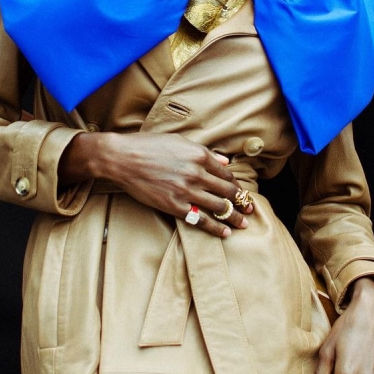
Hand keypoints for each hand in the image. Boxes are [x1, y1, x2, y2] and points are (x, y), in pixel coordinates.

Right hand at [60, 131, 253, 237]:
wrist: (123, 158)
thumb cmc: (148, 146)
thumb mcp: (179, 141)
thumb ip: (204, 152)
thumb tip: (224, 161)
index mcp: (200, 155)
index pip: (226, 173)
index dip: (236, 184)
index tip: (241, 191)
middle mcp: (197, 173)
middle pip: (228, 191)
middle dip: (242, 202)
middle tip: (250, 209)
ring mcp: (186, 191)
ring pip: (219, 207)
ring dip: (234, 217)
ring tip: (243, 224)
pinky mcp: (174, 206)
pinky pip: (201, 220)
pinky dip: (215, 227)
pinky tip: (225, 232)